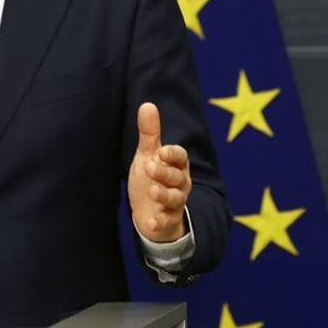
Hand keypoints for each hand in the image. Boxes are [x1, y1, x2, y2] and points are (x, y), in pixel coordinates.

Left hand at [127, 102, 191, 241]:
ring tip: (152, 191)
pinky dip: (159, 222)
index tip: (162, 150)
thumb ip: (149, 133)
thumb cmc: (150, 178)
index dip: (173, 154)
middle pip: (177, 177)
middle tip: (150, 167)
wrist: (149, 211)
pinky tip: (149, 223)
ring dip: (164, 195)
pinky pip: (167, 221)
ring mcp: (175, 202)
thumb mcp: (147, 155)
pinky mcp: (168, 220)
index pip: (180, 157)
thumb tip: (147, 104)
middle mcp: (180, 183)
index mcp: (175, 165)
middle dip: (164, 172)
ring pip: (175, 198)